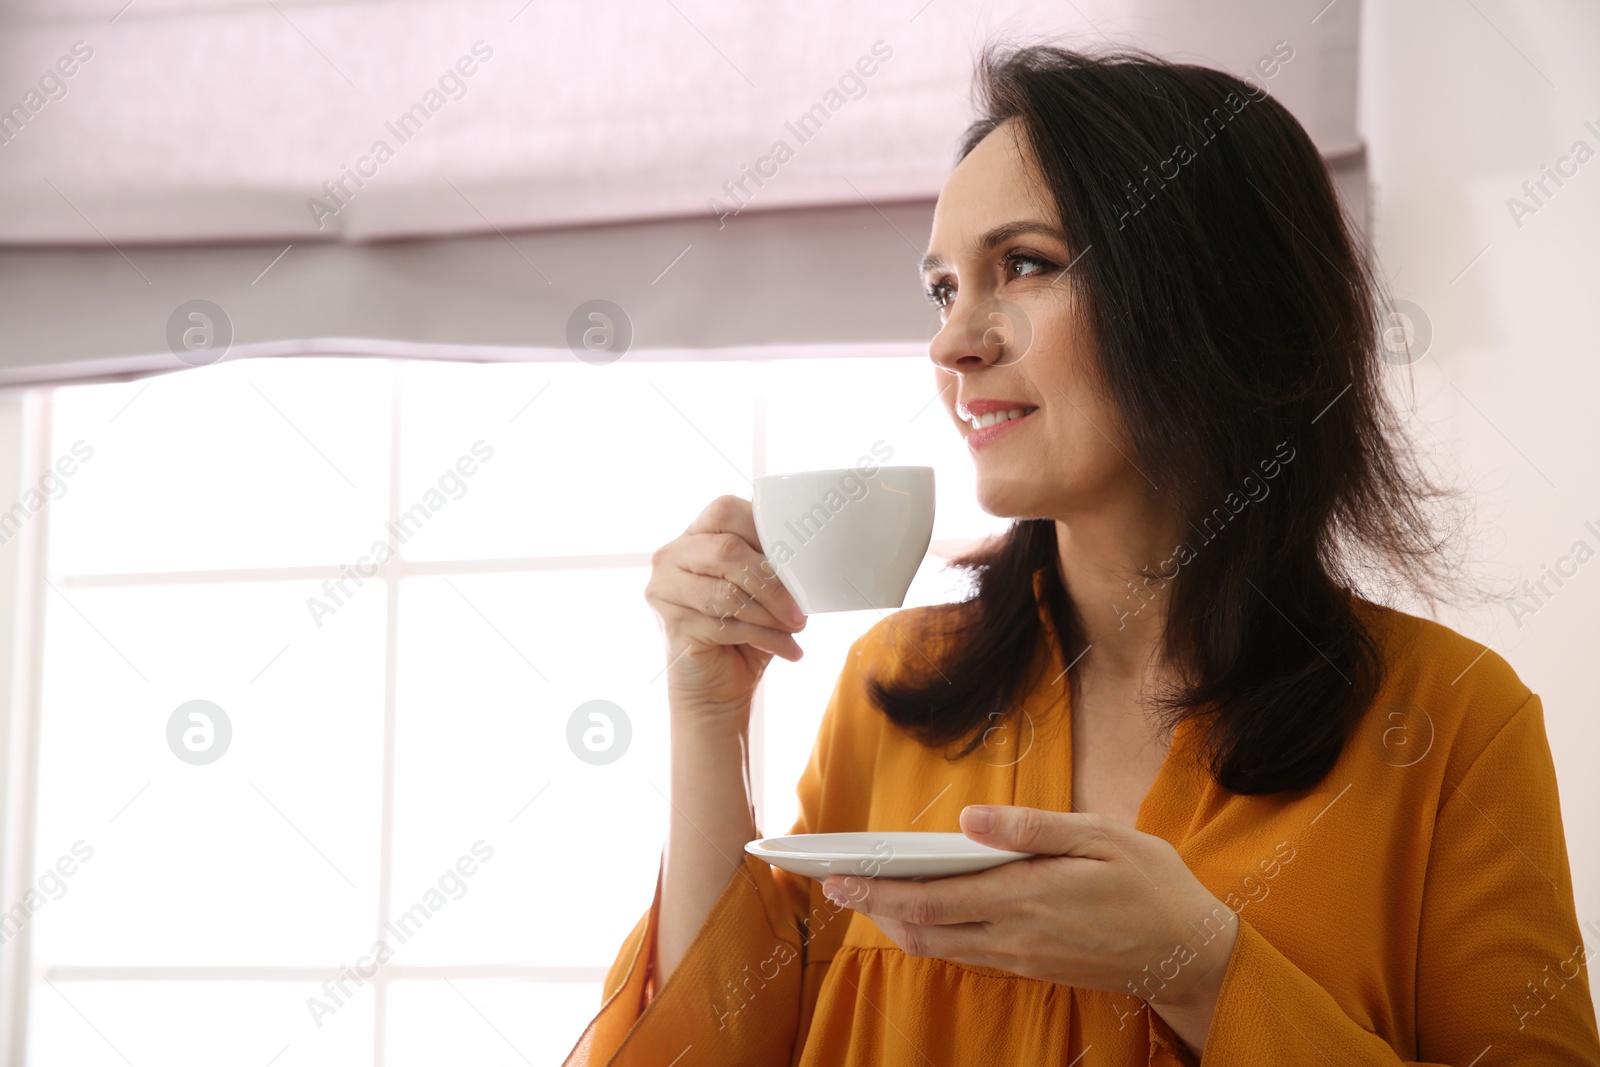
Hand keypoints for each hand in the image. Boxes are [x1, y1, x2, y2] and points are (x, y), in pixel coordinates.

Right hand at [643, 495, 807, 725]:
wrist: (718, 687)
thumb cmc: (745, 632)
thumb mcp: (763, 590)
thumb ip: (772, 565)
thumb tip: (808, 559)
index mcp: (695, 536)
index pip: (725, 511)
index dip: (765, 531)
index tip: (797, 561)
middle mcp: (671, 556)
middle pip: (727, 551)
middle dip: (772, 583)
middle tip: (800, 610)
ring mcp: (664, 589)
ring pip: (728, 592)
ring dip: (770, 614)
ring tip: (795, 629)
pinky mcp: (671, 623)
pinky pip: (726, 625)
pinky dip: (766, 638)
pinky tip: (787, 649)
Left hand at [821, 805, 1238, 1052]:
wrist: (1191, 953)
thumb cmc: (1151, 883)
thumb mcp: (1101, 837)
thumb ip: (1032, 828)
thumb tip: (969, 818)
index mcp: (1026, 898)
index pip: (931, 899)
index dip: (878, 892)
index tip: (838, 876)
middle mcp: (1015, 936)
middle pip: (923, 930)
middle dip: (874, 909)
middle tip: (834, 885)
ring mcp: (1022, 957)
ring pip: (941, 948)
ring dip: (899, 924)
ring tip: (869, 896)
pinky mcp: (1033, 967)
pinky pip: (968, 954)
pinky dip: (934, 934)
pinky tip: (925, 912)